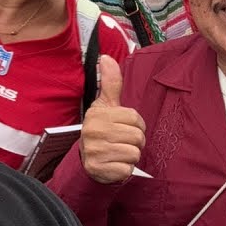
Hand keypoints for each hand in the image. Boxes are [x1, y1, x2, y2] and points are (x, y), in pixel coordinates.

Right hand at [79, 56, 146, 184]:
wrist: (88, 160)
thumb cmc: (102, 129)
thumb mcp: (105, 105)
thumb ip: (110, 82)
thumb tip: (106, 57)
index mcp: (97, 114)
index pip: (135, 118)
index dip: (136, 124)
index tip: (124, 127)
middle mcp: (94, 131)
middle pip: (138, 136)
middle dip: (135, 141)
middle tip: (122, 141)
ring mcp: (95, 151)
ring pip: (134, 152)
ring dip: (131, 155)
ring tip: (118, 152)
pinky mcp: (99, 168)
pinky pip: (127, 168)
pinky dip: (125, 168)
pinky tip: (114, 164)